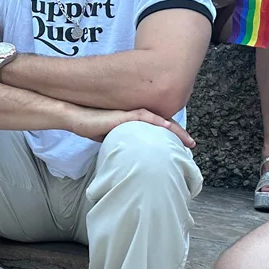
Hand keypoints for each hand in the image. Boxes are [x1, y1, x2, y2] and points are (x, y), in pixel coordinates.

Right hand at [66, 105, 194, 146]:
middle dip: (178, 134)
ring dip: (175, 130)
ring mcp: (131, 113)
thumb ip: (124, 141)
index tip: (183, 146)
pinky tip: (168, 128)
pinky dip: (158, 122)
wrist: (76, 118)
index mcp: (134, 121)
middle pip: (163, 124)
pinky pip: (145, 117)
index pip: (157, 128)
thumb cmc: (91, 126)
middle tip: (191, 144)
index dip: (171, 135)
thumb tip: (131, 155)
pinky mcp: (124, 114)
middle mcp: (136, 116)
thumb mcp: (112, 137)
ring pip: (159, 121)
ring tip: (187, 141)